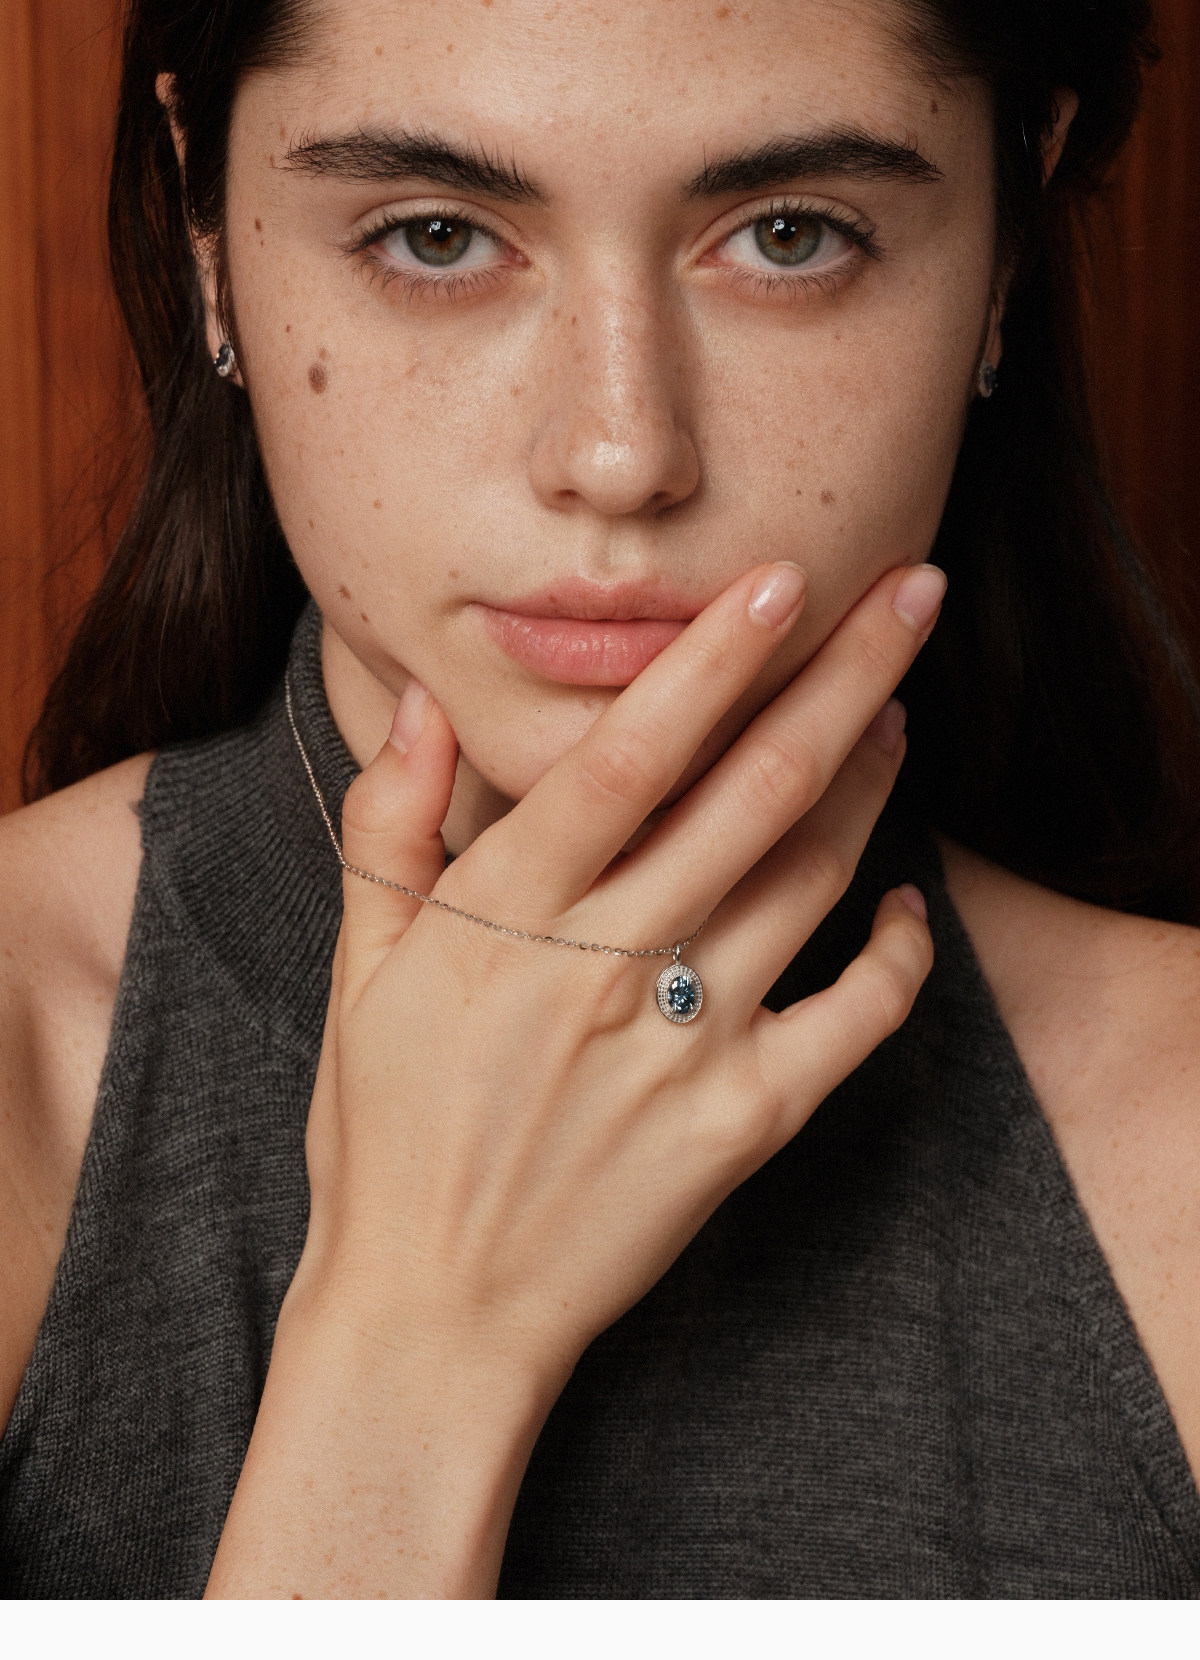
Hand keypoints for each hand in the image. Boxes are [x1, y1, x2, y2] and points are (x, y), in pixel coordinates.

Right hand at [300, 560, 942, 1380]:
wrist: (435, 1312)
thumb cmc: (386, 1133)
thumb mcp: (361, 970)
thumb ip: (388, 828)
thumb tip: (414, 705)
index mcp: (508, 913)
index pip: (628, 756)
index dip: (710, 660)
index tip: (781, 581)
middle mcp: (606, 962)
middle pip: (753, 792)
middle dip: (842, 678)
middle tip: (912, 594)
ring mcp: (684, 1043)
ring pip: (809, 881)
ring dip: (870, 784)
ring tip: (900, 712)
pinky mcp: (744, 1123)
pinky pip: (853, 1019)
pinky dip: (896, 955)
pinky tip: (906, 905)